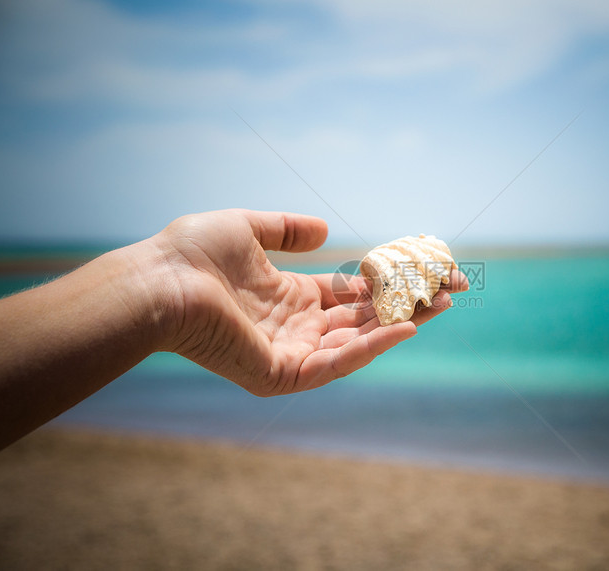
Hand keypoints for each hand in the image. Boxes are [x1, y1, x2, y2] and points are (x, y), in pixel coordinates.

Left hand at [153, 209, 466, 395]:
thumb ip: (286, 228)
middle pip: (363, 318)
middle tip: (451, 289)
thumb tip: (325, 231)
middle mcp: (295, 327)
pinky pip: (336, 363)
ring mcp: (290, 354)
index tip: (423, 268)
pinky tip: (405, 327)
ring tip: (441, 304)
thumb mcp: (247, 228)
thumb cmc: (191, 253)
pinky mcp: (281, 374)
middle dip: (407, 304)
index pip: (350, 294)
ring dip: (401, 324)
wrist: (158, 282)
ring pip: (358, 341)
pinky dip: (372, 346)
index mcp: (289, 297)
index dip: (387, 282)